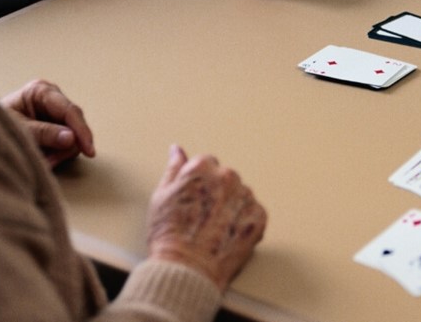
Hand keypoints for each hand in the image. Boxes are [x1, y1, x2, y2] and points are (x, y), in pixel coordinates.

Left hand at [0, 79, 94, 167]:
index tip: (89, 150)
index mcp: (41, 91)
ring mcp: (55, 112)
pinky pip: (67, 141)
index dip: (81, 131)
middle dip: (66, 146)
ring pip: (74, 135)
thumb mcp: (18, 130)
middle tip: (51, 162)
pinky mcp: (56, 125)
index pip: (69, 110)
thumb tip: (71, 138)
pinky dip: (58, 153)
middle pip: (74, 123)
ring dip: (61, 152)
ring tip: (44, 162)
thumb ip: (44, 133)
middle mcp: (52, 98)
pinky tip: (46, 159)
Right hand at [147, 145, 266, 290]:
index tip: (193, 200)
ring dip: (232, 207)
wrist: (187, 269)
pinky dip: (244, 222)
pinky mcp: (259, 217)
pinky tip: (227, 235)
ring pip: (241, 195)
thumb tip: (177, 150)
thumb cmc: (169, 236)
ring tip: (214, 230)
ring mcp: (245, 197)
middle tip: (202, 217)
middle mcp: (227, 177)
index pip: (206, 164)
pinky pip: (253, 213)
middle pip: (226, 178)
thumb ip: (173, 169)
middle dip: (217, 193)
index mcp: (202, 168)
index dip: (199, 184)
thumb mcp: (161, 196)